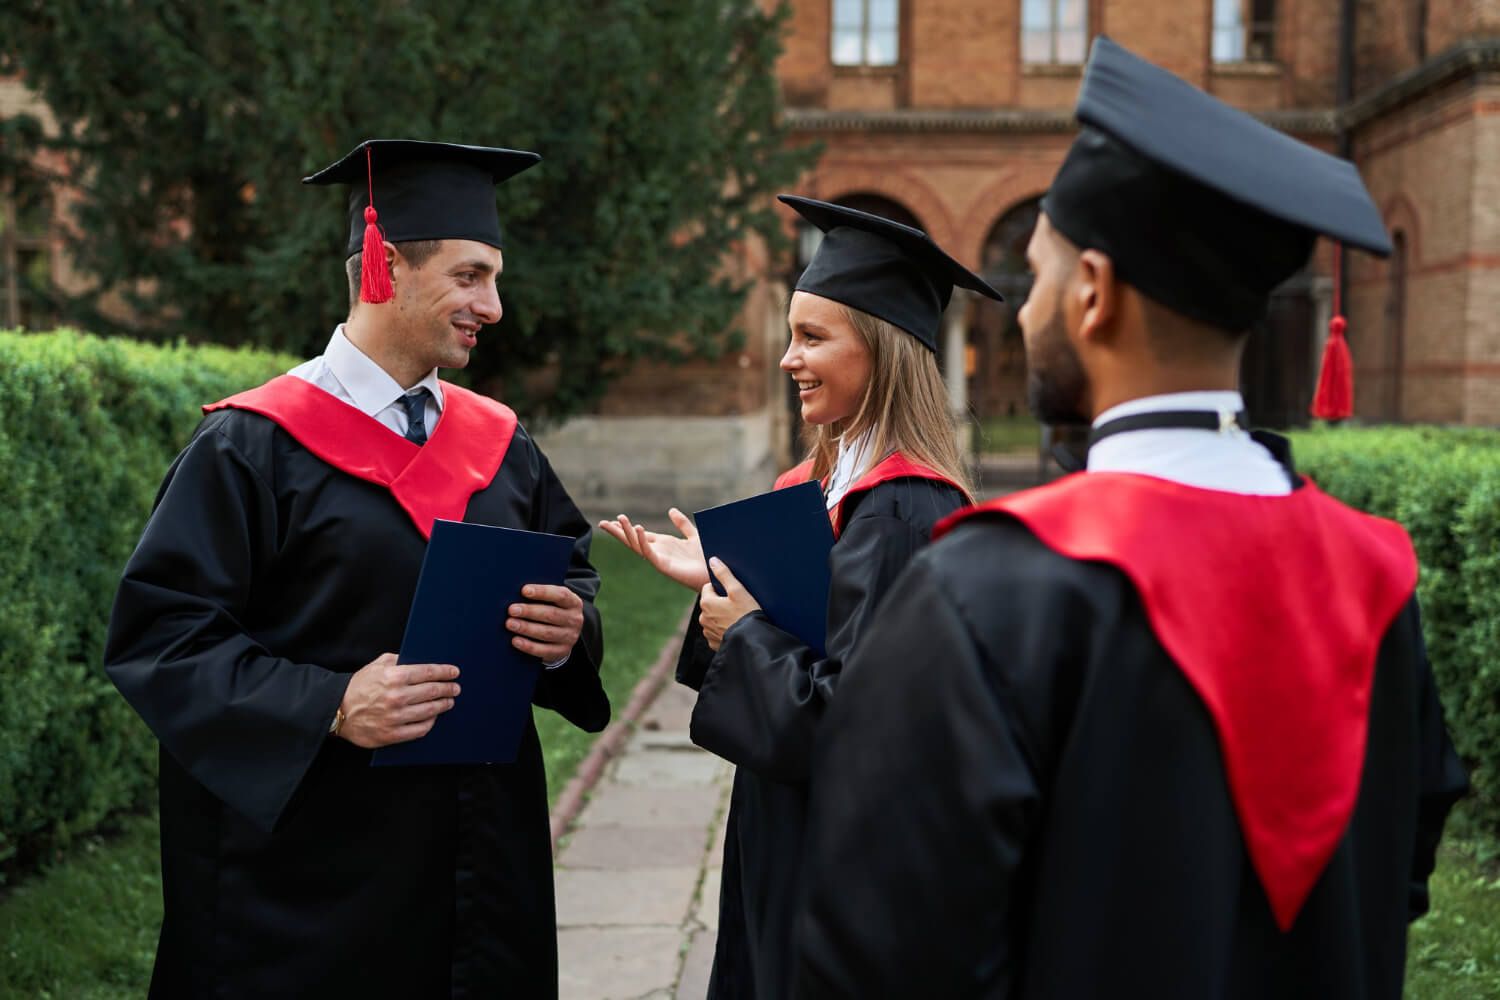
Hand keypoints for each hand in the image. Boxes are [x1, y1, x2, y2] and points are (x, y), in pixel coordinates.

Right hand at [338, 653, 459, 747]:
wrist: (336, 710)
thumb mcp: (376, 665)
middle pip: (433, 691)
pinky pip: (420, 729)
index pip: (428, 672)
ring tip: (448, 702)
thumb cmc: (358, 686)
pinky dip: (430, 722)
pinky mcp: (392, 734)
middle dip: (448, 689)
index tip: (455, 672)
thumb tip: (419, 660)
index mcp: (394, 677)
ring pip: (430, 711)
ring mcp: (395, 717)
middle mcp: (397, 697)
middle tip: (456, 688)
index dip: (445, 672)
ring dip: (443, 705)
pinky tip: (433, 717)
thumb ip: (398, 660)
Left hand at [508, 584, 584, 662]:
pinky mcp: (562, 651)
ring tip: (510, 624)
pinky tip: (515, 641)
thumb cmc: (551, 610)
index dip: (542, 592)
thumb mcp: (553, 601)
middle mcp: (574, 620)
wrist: (564, 634)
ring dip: (526, 628)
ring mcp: (570, 637)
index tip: (524, 590)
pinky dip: (528, 646)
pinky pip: (544, 650)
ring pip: (547, 633)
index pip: (560, 595)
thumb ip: (540, 597)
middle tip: (512, 610)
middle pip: (551, 614)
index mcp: (573, 602)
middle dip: (530, 611)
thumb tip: (515, 594)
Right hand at [598, 509, 708, 590]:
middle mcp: (659, 552)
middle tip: (602, 523)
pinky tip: (638, 528)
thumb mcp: (694, 535)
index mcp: (664, 544)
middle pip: (633, 540)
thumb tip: (671, 510)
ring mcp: (660, 559)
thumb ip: (682, 524)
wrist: (717, 574)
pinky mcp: (665, 566)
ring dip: (627, 533)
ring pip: (638, 545)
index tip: (613, 519)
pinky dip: (642, 541)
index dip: (626, 527)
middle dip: (618, 531)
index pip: (640, 534)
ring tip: (618, 520)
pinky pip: (650, 553)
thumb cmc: (707, 558)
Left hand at [699, 558, 761, 651]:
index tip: (732, 593)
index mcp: (706, 603)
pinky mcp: (714, 643)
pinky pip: (717, 632)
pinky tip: (735, 628)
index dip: (721, 588)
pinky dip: (723, 629)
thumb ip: (724, 574)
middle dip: (720, 603)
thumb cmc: (746, 614)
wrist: (752, 640)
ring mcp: (708, 632)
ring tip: (737, 617)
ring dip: (721, 616)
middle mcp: (703, 618)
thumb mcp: (738, 590)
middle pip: (710, 603)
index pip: (708, 588)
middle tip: (737, 605)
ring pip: (713, 618)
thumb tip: (713, 561)